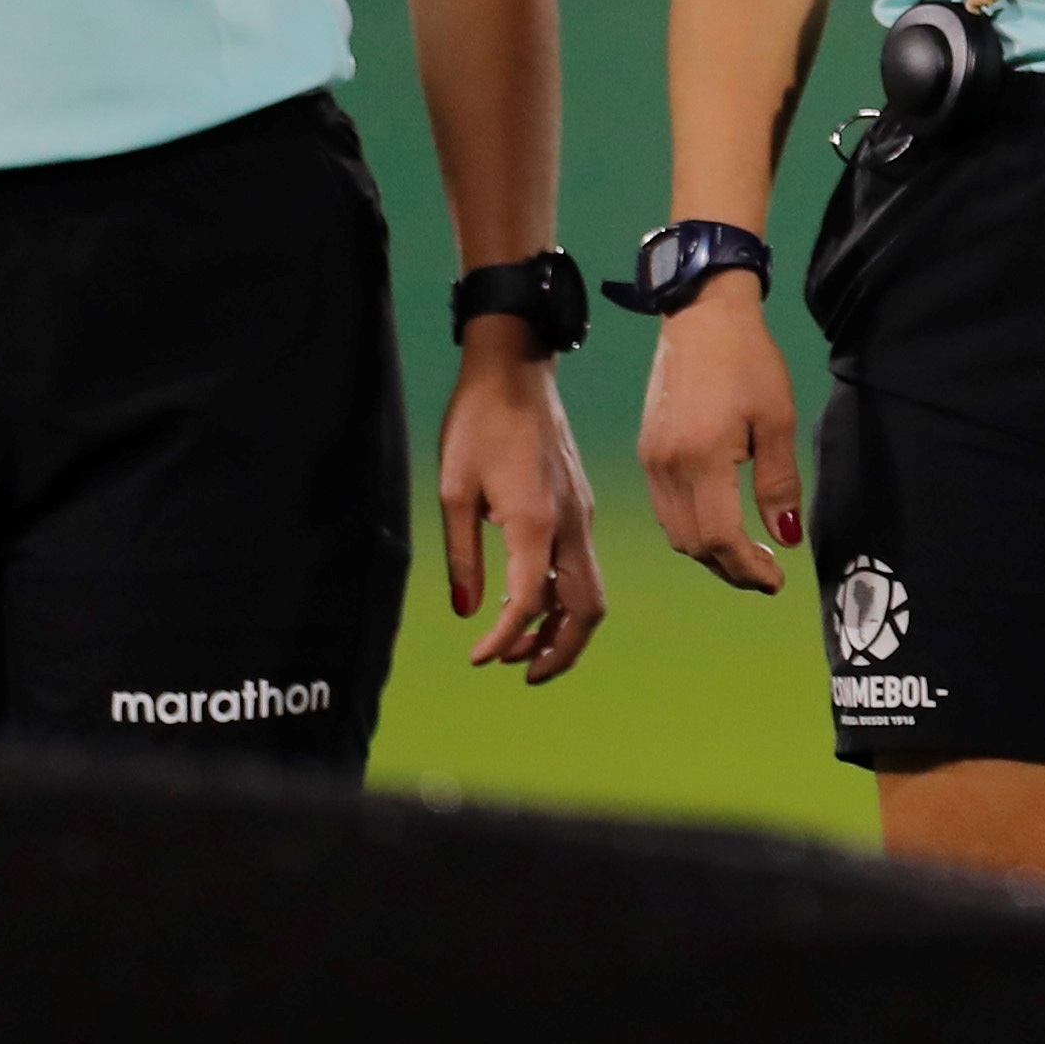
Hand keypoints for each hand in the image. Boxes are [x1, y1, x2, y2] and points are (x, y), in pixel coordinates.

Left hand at [437, 333, 604, 680]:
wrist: (516, 369)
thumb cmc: (478, 422)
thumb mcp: (454, 491)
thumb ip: (462, 556)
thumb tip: (469, 611)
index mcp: (536, 520)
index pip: (530, 602)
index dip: (505, 640)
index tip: (477, 658)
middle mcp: (570, 523)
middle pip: (585, 608)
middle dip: (559, 652)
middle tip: (521, 674)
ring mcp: (581, 513)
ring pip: (590, 589)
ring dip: (563, 628)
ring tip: (522, 649)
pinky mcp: (580, 504)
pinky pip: (582, 565)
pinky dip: (563, 597)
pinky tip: (530, 600)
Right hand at [639, 284, 805, 594]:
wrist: (701, 316)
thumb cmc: (749, 361)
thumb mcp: (779, 419)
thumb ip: (780, 483)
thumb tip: (787, 539)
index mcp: (701, 459)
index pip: (718, 538)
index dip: (747, 568)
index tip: (776, 580)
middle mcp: (667, 467)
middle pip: (692, 545)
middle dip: (730, 568)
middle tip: (767, 573)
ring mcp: (651, 461)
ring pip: (675, 532)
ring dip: (710, 552)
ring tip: (749, 553)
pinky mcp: (647, 452)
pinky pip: (666, 510)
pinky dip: (692, 528)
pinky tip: (721, 521)